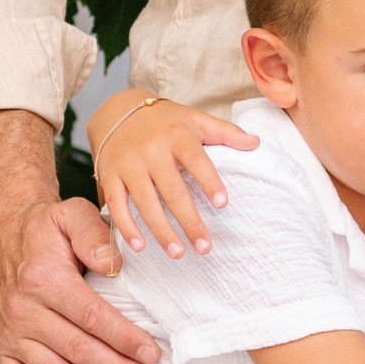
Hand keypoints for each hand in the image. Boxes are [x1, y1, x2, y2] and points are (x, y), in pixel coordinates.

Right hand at [0, 192, 165, 363]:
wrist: (7, 234)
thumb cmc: (49, 228)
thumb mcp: (71, 213)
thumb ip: (94, 234)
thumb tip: (115, 263)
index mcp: (44, 278)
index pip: (91, 316)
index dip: (124, 338)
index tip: (153, 353)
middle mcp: (24, 310)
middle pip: (78, 350)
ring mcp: (13, 334)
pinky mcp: (5, 348)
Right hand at [90, 90, 253, 255]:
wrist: (116, 110)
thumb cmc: (164, 121)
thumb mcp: (195, 119)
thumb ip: (225, 132)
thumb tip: (256, 143)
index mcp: (176, 135)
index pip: (196, 160)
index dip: (209, 181)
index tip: (223, 204)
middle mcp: (151, 150)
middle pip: (172, 190)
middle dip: (189, 221)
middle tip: (205, 248)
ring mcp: (128, 164)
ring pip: (145, 202)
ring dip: (161, 231)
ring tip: (178, 253)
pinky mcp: (108, 176)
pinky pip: (117, 205)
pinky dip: (127, 227)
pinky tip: (140, 246)